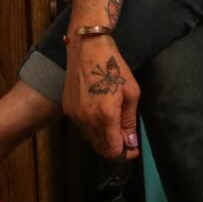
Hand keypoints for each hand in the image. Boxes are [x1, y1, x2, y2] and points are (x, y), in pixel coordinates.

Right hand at [63, 35, 140, 159]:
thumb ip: (129, 121)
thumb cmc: (114, 66)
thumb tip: (130, 143)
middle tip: (128, 142)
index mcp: (105, 116)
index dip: (126, 154)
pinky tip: (103, 119)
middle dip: (116, 150)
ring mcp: (75, 116)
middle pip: (101, 149)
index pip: (113, 150)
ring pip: (91, 140)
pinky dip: (94, 130)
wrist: (87, 47)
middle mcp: (87, 121)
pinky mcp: (68, 110)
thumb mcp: (131, 93)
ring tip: (117, 129)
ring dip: (105, 140)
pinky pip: (83, 129)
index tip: (134, 149)